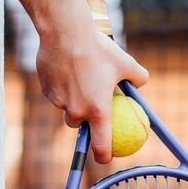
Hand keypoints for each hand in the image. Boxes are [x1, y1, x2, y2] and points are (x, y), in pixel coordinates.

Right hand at [36, 27, 148, 163]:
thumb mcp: (126, 62)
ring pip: (66, 108)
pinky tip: (67, 68)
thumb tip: (141, 85)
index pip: (101, 146)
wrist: (66, 32)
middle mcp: (77, 111)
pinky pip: (56, 95)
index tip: (106, 155)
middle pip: (80, 125)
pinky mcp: (46, 90)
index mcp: (99, 111)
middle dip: (86, 117)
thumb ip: (138, 78)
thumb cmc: (99, 49)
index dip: (104, 155)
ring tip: (80, 78)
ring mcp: (59, 102)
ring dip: (73, 100)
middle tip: (92, 102)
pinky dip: (62, 87)